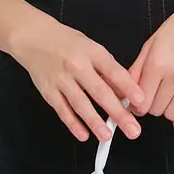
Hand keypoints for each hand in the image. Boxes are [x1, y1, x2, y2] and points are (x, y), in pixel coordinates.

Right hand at [9, 8, 145, 143]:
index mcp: (92, 52)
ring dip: (95, 122)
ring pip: (80, 104)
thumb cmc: (66, 42)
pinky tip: (83, 134)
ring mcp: (61, 79)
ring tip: (107, 136)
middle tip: (132, 129)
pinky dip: (73, 124)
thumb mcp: (91, 48)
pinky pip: (62, 110)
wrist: (33, 37)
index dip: (128, 87)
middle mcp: (77, 66)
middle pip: (100, 92)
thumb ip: (107, 69)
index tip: (140, 101)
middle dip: (117, 113)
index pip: (113, 71)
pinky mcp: (48, 91)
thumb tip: (125, 92)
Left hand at [126, 7, 173, 130]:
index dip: (136, 106)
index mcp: (156, 64)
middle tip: (157, 95)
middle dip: (152, 106)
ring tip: (170, 98)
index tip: (138, 104)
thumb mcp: (149, 46)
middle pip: (154, 110)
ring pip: (171, 115)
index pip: (139, 101)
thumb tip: (123, 94)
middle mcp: (173, 76)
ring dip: (167, 110)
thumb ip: (135, 71)